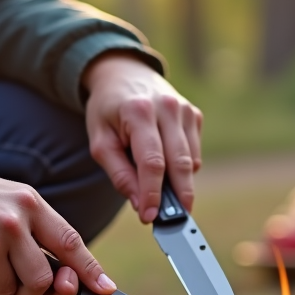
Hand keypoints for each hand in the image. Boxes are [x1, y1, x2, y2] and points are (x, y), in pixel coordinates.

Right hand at [0, 154, 116, 294]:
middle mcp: (12, 222)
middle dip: (31, 292)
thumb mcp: (12, 201)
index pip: (69, 242)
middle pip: (41, 281)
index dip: (89, 271)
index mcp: (30, 204)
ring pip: (9, 294)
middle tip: (17, 284)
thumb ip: (39, 235)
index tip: (104, 290)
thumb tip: (67, 281)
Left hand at [83, 52, 202, 222]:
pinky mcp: (194, 115)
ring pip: (191, 161)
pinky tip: (167, 168)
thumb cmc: (107, 110)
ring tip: (165, 198)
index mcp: (138, 112)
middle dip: (178, 198)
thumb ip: (119, 174)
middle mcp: (167, 108)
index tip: (150, 218)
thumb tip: (140, 204)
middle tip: (173, 222)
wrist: (123, 72)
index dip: (153, 194)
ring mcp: (185, 110)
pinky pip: (194, 153)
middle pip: (179, 164)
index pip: (152, 163)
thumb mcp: (100, 141)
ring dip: (181, 186)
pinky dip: (183, 169)